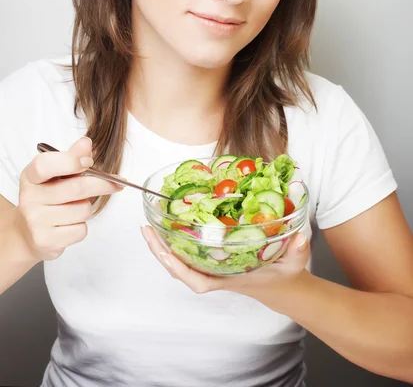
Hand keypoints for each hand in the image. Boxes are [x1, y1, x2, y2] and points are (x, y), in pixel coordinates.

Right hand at [16, 136, 123, 262]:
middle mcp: (29, 198)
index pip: (45, 165)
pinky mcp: (45, 240)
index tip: (89, 161)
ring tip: (74, 208)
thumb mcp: (55, 174)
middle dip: (102, 184)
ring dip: (87, 208)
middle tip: (117, 183)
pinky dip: (81, 226)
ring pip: (83, 210)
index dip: (70, 161)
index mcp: (31, 176)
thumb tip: (85, 143)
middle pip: (77, 188)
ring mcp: (36, 221)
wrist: (28, 233)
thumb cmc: (47, 198)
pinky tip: (69, 224)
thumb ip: (71, 158)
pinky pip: (80, 230)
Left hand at [141, 224, 309, 302]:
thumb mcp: (293, 263)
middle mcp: (216, 274)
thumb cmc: (283, 275)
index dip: (181, 270)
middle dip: (161, 252)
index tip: (166, 256)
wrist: (282, 287)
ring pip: (181, 262)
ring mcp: (213, 268)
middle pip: (181, 269)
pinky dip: (175, 243)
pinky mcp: (213, 260)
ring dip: (163, 246)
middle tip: (146, 229)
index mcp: (230, 278)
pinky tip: (168, 227)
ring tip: (149, 226)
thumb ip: (297, 249)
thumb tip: (300, 235)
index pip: (200, 281)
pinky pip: (189, 254)